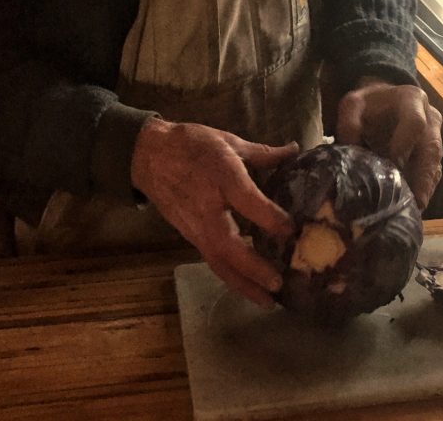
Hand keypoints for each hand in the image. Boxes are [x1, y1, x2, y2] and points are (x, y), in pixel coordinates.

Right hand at [130, 118, 299, 307]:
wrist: (149, 155)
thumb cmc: (192, 144)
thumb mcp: (228, 141)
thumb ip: (263, 153)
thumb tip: (294, 150)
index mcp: (221, 175)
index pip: (246, 201)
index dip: (269, 217)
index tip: (291, 230)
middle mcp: (207, 207)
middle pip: (228, 244)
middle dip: (252, 267)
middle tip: (277, 284)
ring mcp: (196, 225)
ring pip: (218, 261)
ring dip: (242, 283)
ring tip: (267, 301)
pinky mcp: (189, 236)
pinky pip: (212, 260)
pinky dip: (231, 276)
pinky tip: (249, 287)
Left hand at [335, 78, 442, 208]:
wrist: (383, 102)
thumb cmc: (368, 105)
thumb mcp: (353, 104)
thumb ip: (349, 122)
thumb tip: (350, 146)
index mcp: (411, 99)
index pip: (415, 122)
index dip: (405, 143)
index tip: (392, 163)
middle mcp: (430, 117)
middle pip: (432, 148)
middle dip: (423, 176)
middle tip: (414, 200)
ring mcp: (435, 136)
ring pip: (436, 164)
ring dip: (425, 187)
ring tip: (414, 208)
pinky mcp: (433, 154)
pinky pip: (434, 173)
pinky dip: (425, 189)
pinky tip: (414, 204)